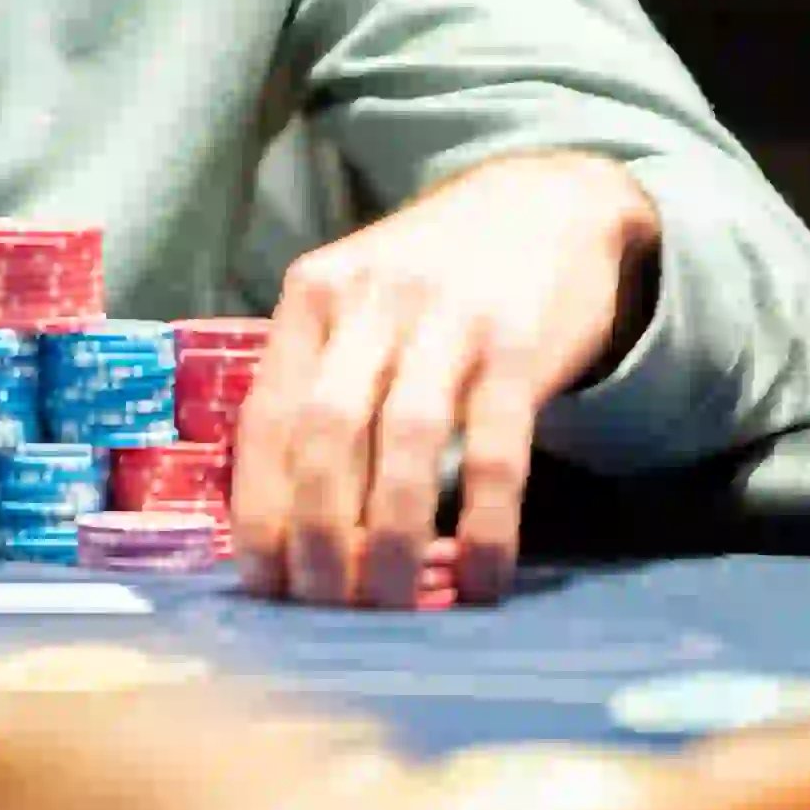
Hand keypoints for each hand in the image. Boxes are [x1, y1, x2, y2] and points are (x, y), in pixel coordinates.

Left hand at [234, 152, 658, 611]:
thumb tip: (283, 512)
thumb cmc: (435, 274)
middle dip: (316, 533)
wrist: (551, 201)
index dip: (258, 506)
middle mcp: (373, 299)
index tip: (262, 580)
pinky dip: (485, 527)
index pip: (267, 414)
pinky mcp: (521, 343)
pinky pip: (496, 452)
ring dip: (391, 539)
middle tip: (324, 608)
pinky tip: (480, 580)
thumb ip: (319, 376)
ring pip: (403, 444)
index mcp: (314, 294)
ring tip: (389, 605)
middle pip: (324, 433)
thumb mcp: (359, 297)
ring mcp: (449, 318)